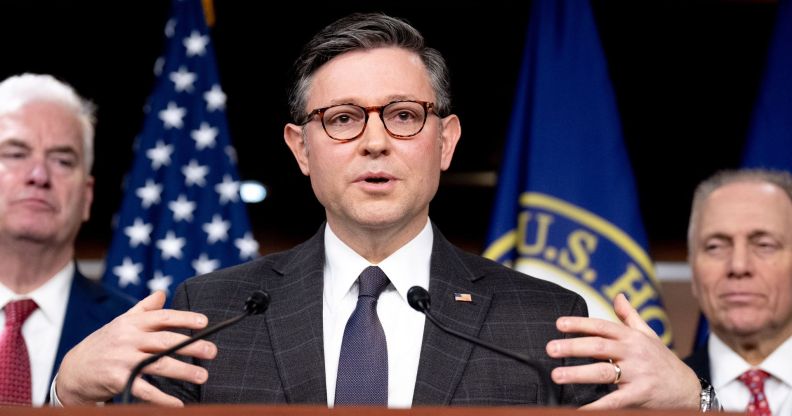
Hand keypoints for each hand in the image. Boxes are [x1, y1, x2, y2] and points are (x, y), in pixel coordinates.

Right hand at [55, 291, 217, 405]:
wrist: (73, 371)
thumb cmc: (104, 344)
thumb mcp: (120, 323)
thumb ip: (143, 309)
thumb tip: (162, 293)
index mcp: (131, 323)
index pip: (163, 317)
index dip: (185, 318)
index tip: (205, 322)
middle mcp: (128, 339)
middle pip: (166, 341)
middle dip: (192, 346)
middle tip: (212, 351)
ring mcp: (123, 360)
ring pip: (159, 364)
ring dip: (184, 371)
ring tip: (203, 376)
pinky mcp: (118, 380)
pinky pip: (145, 390)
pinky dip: (163, 398)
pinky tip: (179, 403)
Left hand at [546, 293, 699, 408]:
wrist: (689, 390)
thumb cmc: (662, 361)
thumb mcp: (648, 335)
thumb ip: (630, 316)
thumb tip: (617, 295)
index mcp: (632, 337)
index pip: (602, 326)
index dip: (580, 324)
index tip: (559, 323)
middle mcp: (633, 353)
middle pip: (598, 347)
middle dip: (573, 347)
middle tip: (550, 349)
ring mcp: (637, 374)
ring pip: (603, 372)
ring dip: (578, 374)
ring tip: (556, 375)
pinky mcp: (640, 394)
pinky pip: (614, 400)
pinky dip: (596, 405)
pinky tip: (578, 408)